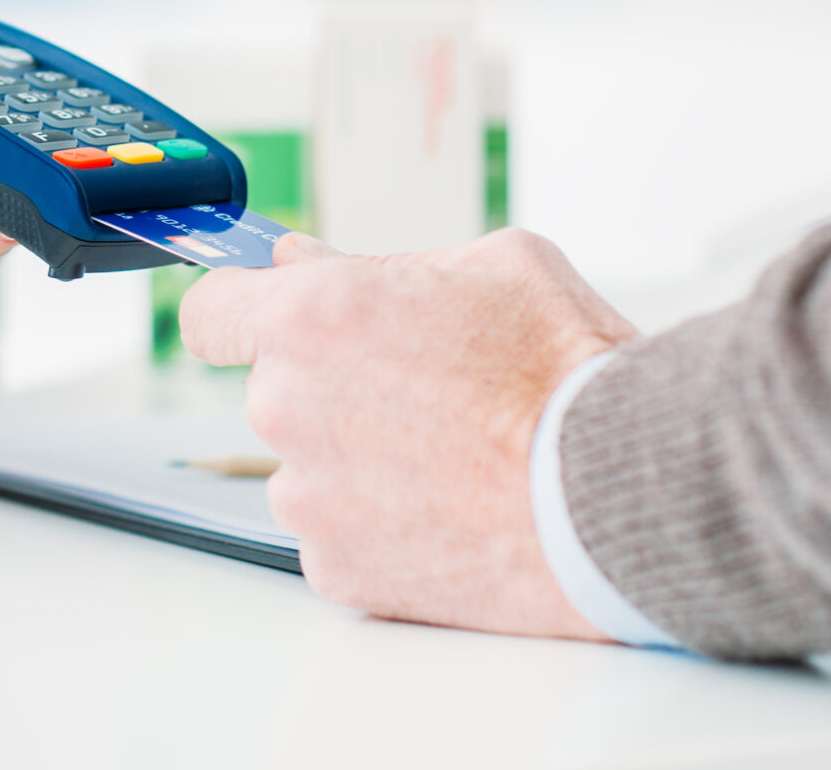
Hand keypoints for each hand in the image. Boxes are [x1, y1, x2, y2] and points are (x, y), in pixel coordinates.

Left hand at [178, 228, 637, 639]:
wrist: (620, 494)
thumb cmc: (567, 372)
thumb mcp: (490, 266)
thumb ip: (373, 263)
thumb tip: (299, 260)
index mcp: (313, 318)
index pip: (210, 313)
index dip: (238, 313)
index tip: (258, 321)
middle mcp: (288, 407)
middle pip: (274, 390)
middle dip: (330, 386)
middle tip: (424, 393)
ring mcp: (308, 498)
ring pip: (308, 467)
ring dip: (355, 460)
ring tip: (453, 459)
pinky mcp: (337, 569)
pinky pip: (338, 535)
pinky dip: (381, 526)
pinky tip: (450, 510)